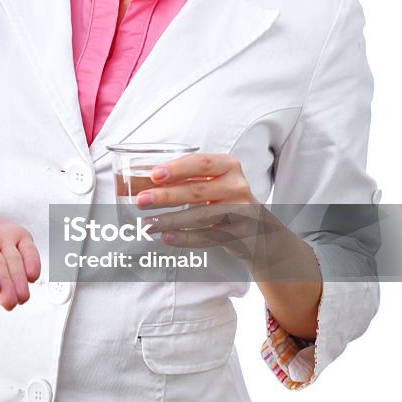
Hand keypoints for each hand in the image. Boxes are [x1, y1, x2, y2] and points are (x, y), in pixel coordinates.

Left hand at [136, 153, 263, 264]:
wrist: (260, 228)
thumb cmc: (227, 198)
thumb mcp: (215, 181)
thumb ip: (187, 178)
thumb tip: (144, 181)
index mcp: (228, 166)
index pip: (201, 163)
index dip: (177, 168)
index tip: (154, 175)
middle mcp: (237, 186)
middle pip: (197, 191)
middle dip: (166, 196)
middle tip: (141, 200)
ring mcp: (241, 211)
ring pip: (200, 216)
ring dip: (170, 220)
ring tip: (147, 223)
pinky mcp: (238, 234)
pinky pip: (207, 237)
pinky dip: (185, 238)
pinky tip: (166, 237)